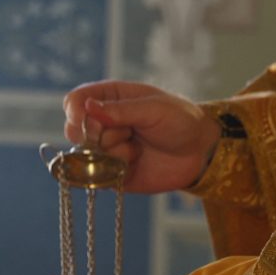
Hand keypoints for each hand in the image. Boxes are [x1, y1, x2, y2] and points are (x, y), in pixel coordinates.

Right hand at [61, 80, 214, 194]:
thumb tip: (87, 107)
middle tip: (127, 133)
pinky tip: (134, 164)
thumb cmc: (181, 121)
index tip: (84, 118)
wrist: (200, 153)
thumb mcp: (155, 109)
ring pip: (87, 155)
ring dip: (113, 154)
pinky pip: (97, 176)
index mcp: (111, 98)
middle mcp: (103, 122)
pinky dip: (114, 172)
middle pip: (75, 130)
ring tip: (138, 150)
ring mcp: (106, 148)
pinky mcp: (111, 172)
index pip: (76, 100)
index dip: (75, 110)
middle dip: (98, 135)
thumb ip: (121, 110)